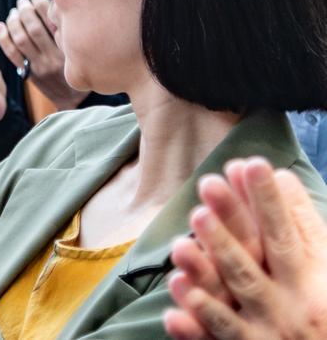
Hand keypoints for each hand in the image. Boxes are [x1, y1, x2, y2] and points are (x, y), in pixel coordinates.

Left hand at [0, 0, 84, 110]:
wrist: (73, 101)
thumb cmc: (80, 68)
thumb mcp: (81, 51)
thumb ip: (69, 32)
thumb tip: (54, 2)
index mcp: (69, 50)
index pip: (52, 22)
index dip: (41, 4)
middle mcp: (53, 58)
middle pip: (33, 29)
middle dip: (25, 10)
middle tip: (22, 0)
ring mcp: (39, 66)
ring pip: (20, 39)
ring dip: (14, 21)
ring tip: (14, 11)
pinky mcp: (28, 73)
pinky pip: (12, 54)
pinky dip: (3, 38)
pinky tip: (0, 25)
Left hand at [165, 159, 326, 339]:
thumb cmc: (324, 312)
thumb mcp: (326, 270)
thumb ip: (305, 227)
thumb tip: (283, 177)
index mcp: (311, 282)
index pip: (285, 235)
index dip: (268, 201)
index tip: (252, 164)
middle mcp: (288, 304)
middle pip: (253, 260)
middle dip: (230, 226)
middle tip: (208, 185)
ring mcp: (267, 330)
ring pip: (233, 296)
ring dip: (206, 268)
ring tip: (180, 241)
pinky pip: (219, 335)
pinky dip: (197, 320)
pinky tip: (176, 299)